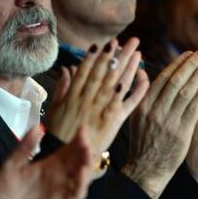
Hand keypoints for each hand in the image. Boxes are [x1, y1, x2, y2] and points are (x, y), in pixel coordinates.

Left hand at [0, 127, 93, 198]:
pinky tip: (82, 174)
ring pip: (81, 177)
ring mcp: (60, 192)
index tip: (82, 128)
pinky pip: (75, 196)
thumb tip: (37, 127)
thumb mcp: (11, 165)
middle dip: (85, 149)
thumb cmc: (3, 193)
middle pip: (78, 161)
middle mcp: (58, 177)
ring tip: (88, 152)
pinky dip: (81, 185)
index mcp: (48, 165)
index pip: (68, 149)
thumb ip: (24, 148)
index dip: (77, 139)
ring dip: (87, 165)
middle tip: (86, 139)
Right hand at [47, 38, 147, 160]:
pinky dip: (134, 91)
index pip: (86, 71)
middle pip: (105, 73)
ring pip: (117, 83)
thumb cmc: (59, 133)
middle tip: (128, 40)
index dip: (95, 56)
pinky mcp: (114, 122)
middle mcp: (89, 100)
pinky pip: (127, 104)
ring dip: (128, 67)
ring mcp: (102, 110)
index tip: (104, 43)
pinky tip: (141, 77)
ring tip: (137, 52)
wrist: (69, 158)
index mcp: (74, 96)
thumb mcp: (56, 109)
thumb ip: (62, 87)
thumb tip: (66, 69)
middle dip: (116, 55)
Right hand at [121, 49, 197, 198]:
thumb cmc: (143, 142)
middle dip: (191, 64)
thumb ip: (139, 93)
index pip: (162, 78)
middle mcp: (154, 110)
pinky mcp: (180, 133)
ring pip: (185, 92)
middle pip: (175, 81)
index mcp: (143, 105)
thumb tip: (140, 71)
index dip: (177, 64)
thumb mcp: (134, 116)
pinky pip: (193, 108)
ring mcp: (167, 121)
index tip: (190, 53)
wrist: (146, 170)